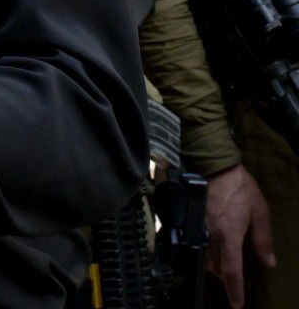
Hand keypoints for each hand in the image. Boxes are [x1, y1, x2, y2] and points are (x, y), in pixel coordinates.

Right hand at [206, 163, 275, 307]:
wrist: (214, 166)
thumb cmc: (241, 188)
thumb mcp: (261, 211)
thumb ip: (264, 239)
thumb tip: (269, 263)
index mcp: (230, 235)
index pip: (231, 269)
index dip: (234, 289)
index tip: (237, 304)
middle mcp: (211, 235)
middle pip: (215, 266)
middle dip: (225, 277)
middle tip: (234, 281)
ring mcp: (198, 227)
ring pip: (204, 256)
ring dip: (214, 265)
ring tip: (224, 266)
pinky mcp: (190, 220)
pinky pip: (195, 243)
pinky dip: (203, 251)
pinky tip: (209, 249)